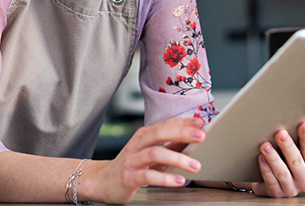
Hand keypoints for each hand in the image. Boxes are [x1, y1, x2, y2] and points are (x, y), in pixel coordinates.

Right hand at [84, 116, 205, 203]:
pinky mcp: (128, 177)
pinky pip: (148, 175)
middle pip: (160, 133)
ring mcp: (132, 160)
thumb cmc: (131, 166)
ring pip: (155, 153)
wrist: (103, 181)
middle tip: (202, 136)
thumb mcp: (152, 153)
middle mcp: (137, 144)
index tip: (202, 122)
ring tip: (195, 165)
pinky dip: (165, 178)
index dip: (184, 122)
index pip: (166, 124)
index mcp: (144, 135)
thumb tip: (193, 138)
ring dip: (178, 159)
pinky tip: (179, 181)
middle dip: (183, 133)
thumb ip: (171, 145)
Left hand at [243, 121, 304, 197]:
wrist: (275, 184)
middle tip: (280, 133)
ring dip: (273, 158)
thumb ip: (297, 142)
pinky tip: (261, 158)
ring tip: (265, 145)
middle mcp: (304, 180)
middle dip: (288, 147)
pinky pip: (270, 181)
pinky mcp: (276, 194)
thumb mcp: (296, 154)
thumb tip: (293, 119)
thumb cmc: (287, 163)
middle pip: (296, 162)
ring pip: (282, 172)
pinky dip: (265, 168)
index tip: (304, 125)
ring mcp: (291, 189)